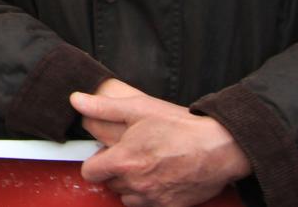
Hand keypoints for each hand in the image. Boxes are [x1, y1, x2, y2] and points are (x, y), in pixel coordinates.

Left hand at [72, 88, 250, 206]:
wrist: (220, 148)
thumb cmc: (180, 127)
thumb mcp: (139, 108)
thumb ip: (103, 107)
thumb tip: (76, 100)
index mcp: (124, 160)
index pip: (90, 172)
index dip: (95, 161)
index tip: (106, 153)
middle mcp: (136, 184)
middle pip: (108, 183)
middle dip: (114, 170)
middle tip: (130, 155)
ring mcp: (154, 198)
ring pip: (127, 196)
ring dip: (130, 184)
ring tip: (145, 165)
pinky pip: (147, 205)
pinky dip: (149, 195)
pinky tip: (159, 177)